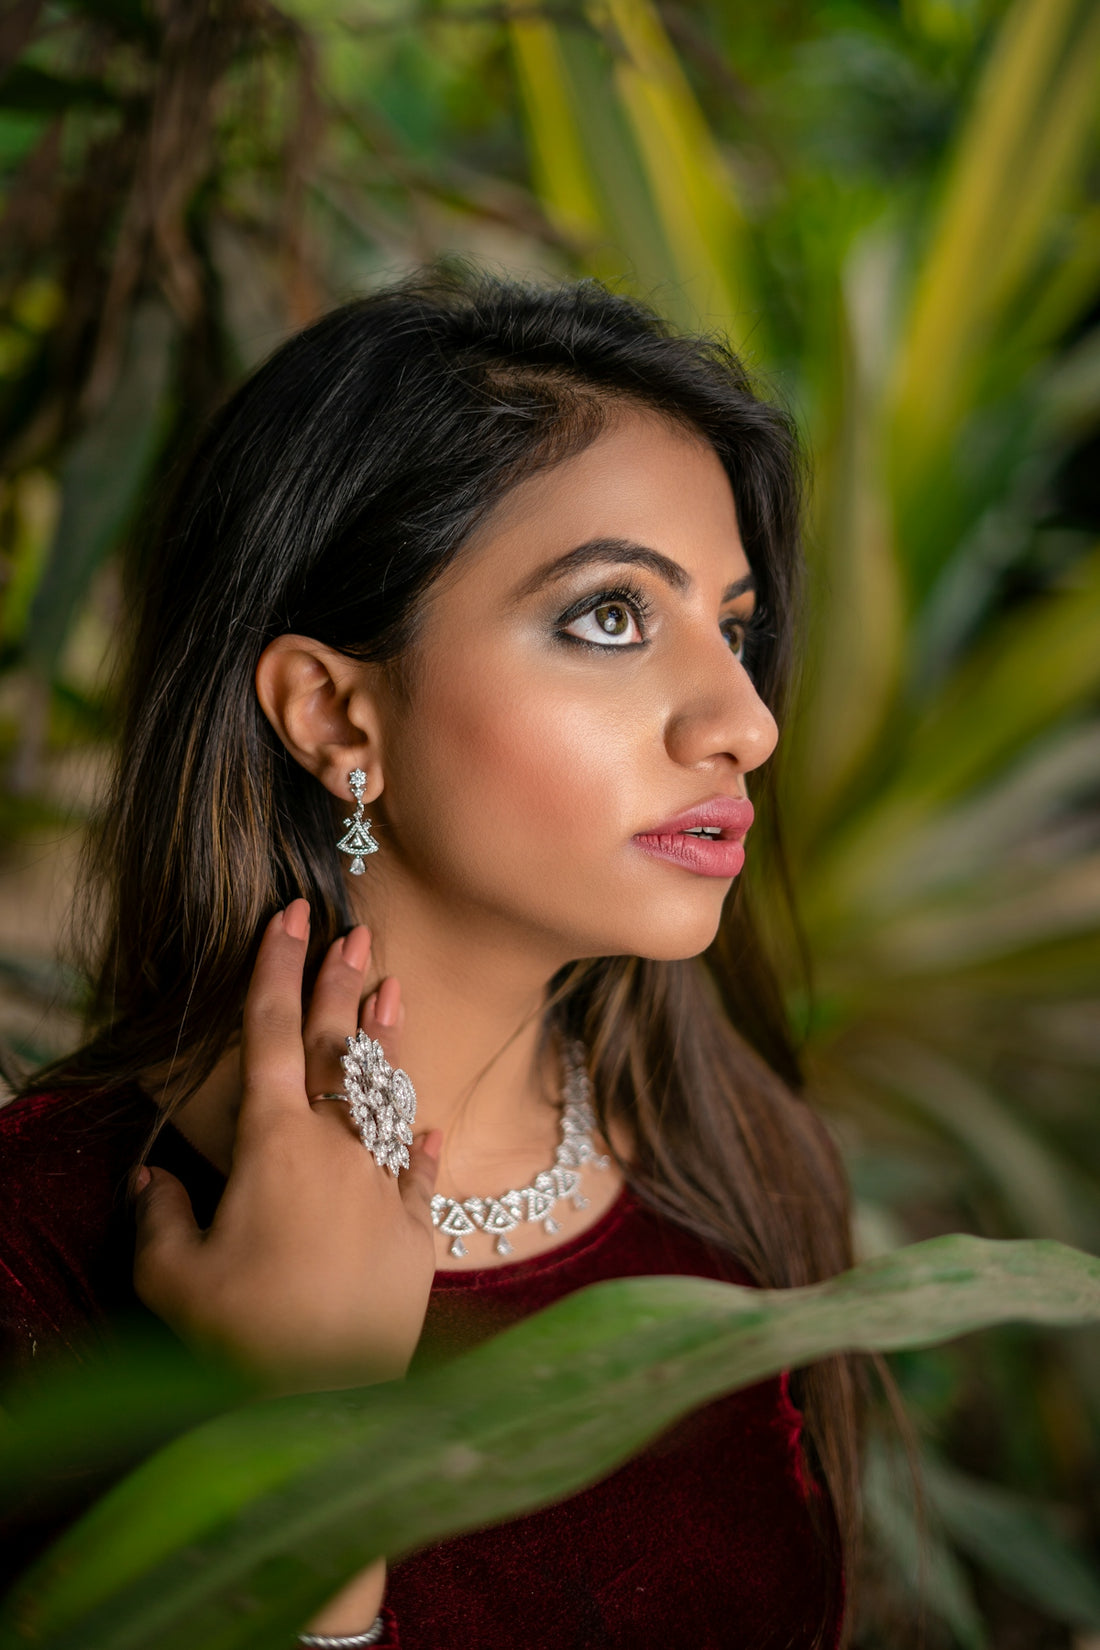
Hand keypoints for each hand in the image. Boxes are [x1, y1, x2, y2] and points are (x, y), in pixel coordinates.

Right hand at [132, 899, 441, 1391]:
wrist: (331, 1405)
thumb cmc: (242, 1340)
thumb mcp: (174, 1281)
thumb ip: (160, 1219)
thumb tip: (154, 1182)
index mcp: (274, 1144)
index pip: (271, 1034)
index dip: (277, 968)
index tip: (289, 915)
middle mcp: (336, 1150)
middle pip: (337, 1049)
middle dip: (340, 985)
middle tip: (353, 931)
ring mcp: (383, 1187)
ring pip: (387, 1098)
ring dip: (387, 1043)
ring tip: (393, 991)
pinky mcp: (415, 1234)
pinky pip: (420, 1174)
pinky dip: (421, 1146)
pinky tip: (431, 1125)